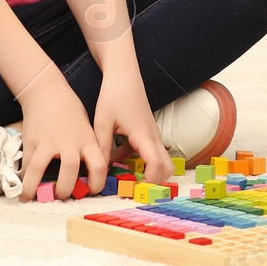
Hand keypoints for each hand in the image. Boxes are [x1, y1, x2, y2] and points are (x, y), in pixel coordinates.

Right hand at [16, 77, 107, 200]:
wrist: (48, 92)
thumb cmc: (70, 111)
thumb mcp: (87, 129)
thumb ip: (87, 149)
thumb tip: (87, 175)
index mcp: (87, 139)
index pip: (99, 166)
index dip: (97, 184)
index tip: (91, 192)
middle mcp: (68, 141)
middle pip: (69, 172)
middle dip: (64, 190)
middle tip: (61, 196)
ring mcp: (47, 141)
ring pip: (40, 169)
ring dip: (36, 188)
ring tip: (33, 198)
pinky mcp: (31, 141)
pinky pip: (26, 164)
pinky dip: (25, 178)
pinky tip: (24, 188)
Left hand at [93, 69, 173, 185]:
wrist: (123, 75)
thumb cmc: (113, 95)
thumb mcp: (102, 123)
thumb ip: (102, 148)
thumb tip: (99, 171)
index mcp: (143, 134)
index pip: (156, 163)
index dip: (151, 181)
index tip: (138, 191)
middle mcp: (152, 136)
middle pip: (167, 167)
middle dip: (156, 182)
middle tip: (135, 190)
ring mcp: (152, 134)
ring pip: (159, 160)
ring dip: (146, 171)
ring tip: (123, 177)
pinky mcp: (147, 132)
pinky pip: (148, 152)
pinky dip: (137, 160)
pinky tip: (115, 157)